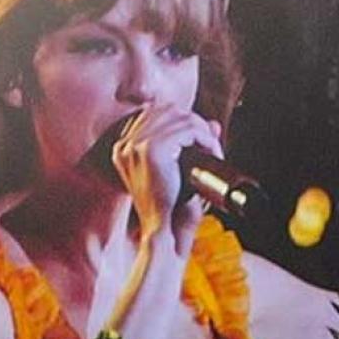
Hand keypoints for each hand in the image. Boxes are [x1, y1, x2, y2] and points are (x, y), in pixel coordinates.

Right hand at [111, 105, 223, 240]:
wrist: (161, 228)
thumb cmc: (169, 206)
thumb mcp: (176, 171)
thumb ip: (190, 145)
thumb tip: (213, 125)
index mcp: (124, 148)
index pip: (155, 112)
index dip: (181, 119)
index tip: (199, 135)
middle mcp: (126, 144)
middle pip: (167, 109)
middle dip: (193, 121)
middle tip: (210, 141)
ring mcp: (136, 145)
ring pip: (180, 117)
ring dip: (202, 130)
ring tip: (213, 148)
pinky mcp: (152, 149)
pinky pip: (188, 129)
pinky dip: (205, 138)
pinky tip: (211, 150)